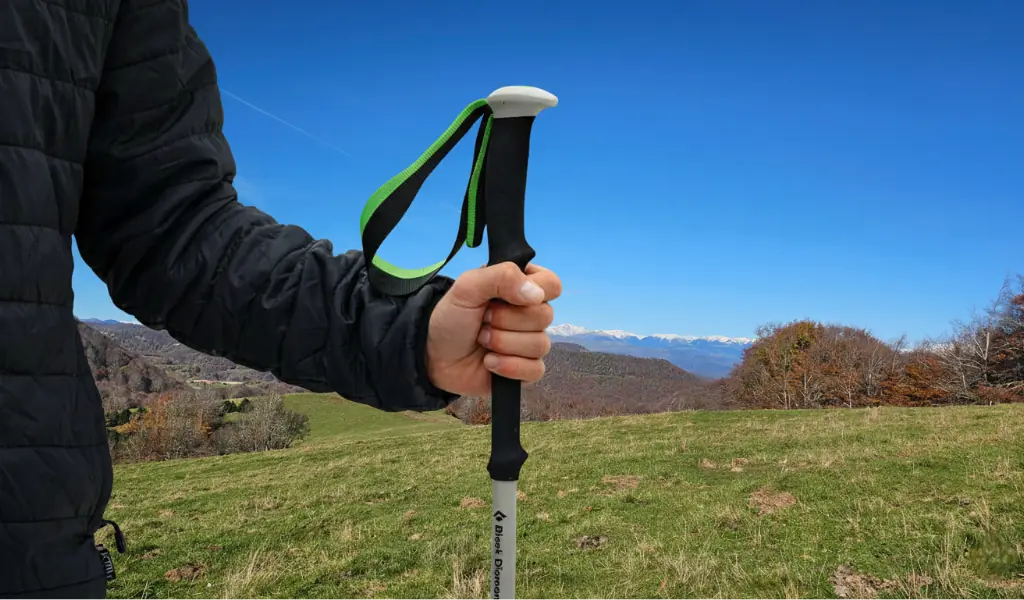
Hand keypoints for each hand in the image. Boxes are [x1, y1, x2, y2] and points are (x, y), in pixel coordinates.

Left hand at [425, 262, 561, 396]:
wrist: (433, 356)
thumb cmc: (451, 318)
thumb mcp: (468, 287)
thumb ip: (502, 277)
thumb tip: (536, 294)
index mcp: (521, 287)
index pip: (552, 285)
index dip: (536, 291)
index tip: (508, 297)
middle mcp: (530, 314)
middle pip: (546, 316)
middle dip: (507, 321)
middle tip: (483, 321)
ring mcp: (529, 343)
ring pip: (540, 344)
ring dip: (503, 343)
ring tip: (482, 341)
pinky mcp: (525, 370)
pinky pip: (535, 370)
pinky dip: (509, 367)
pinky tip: (489, 362)